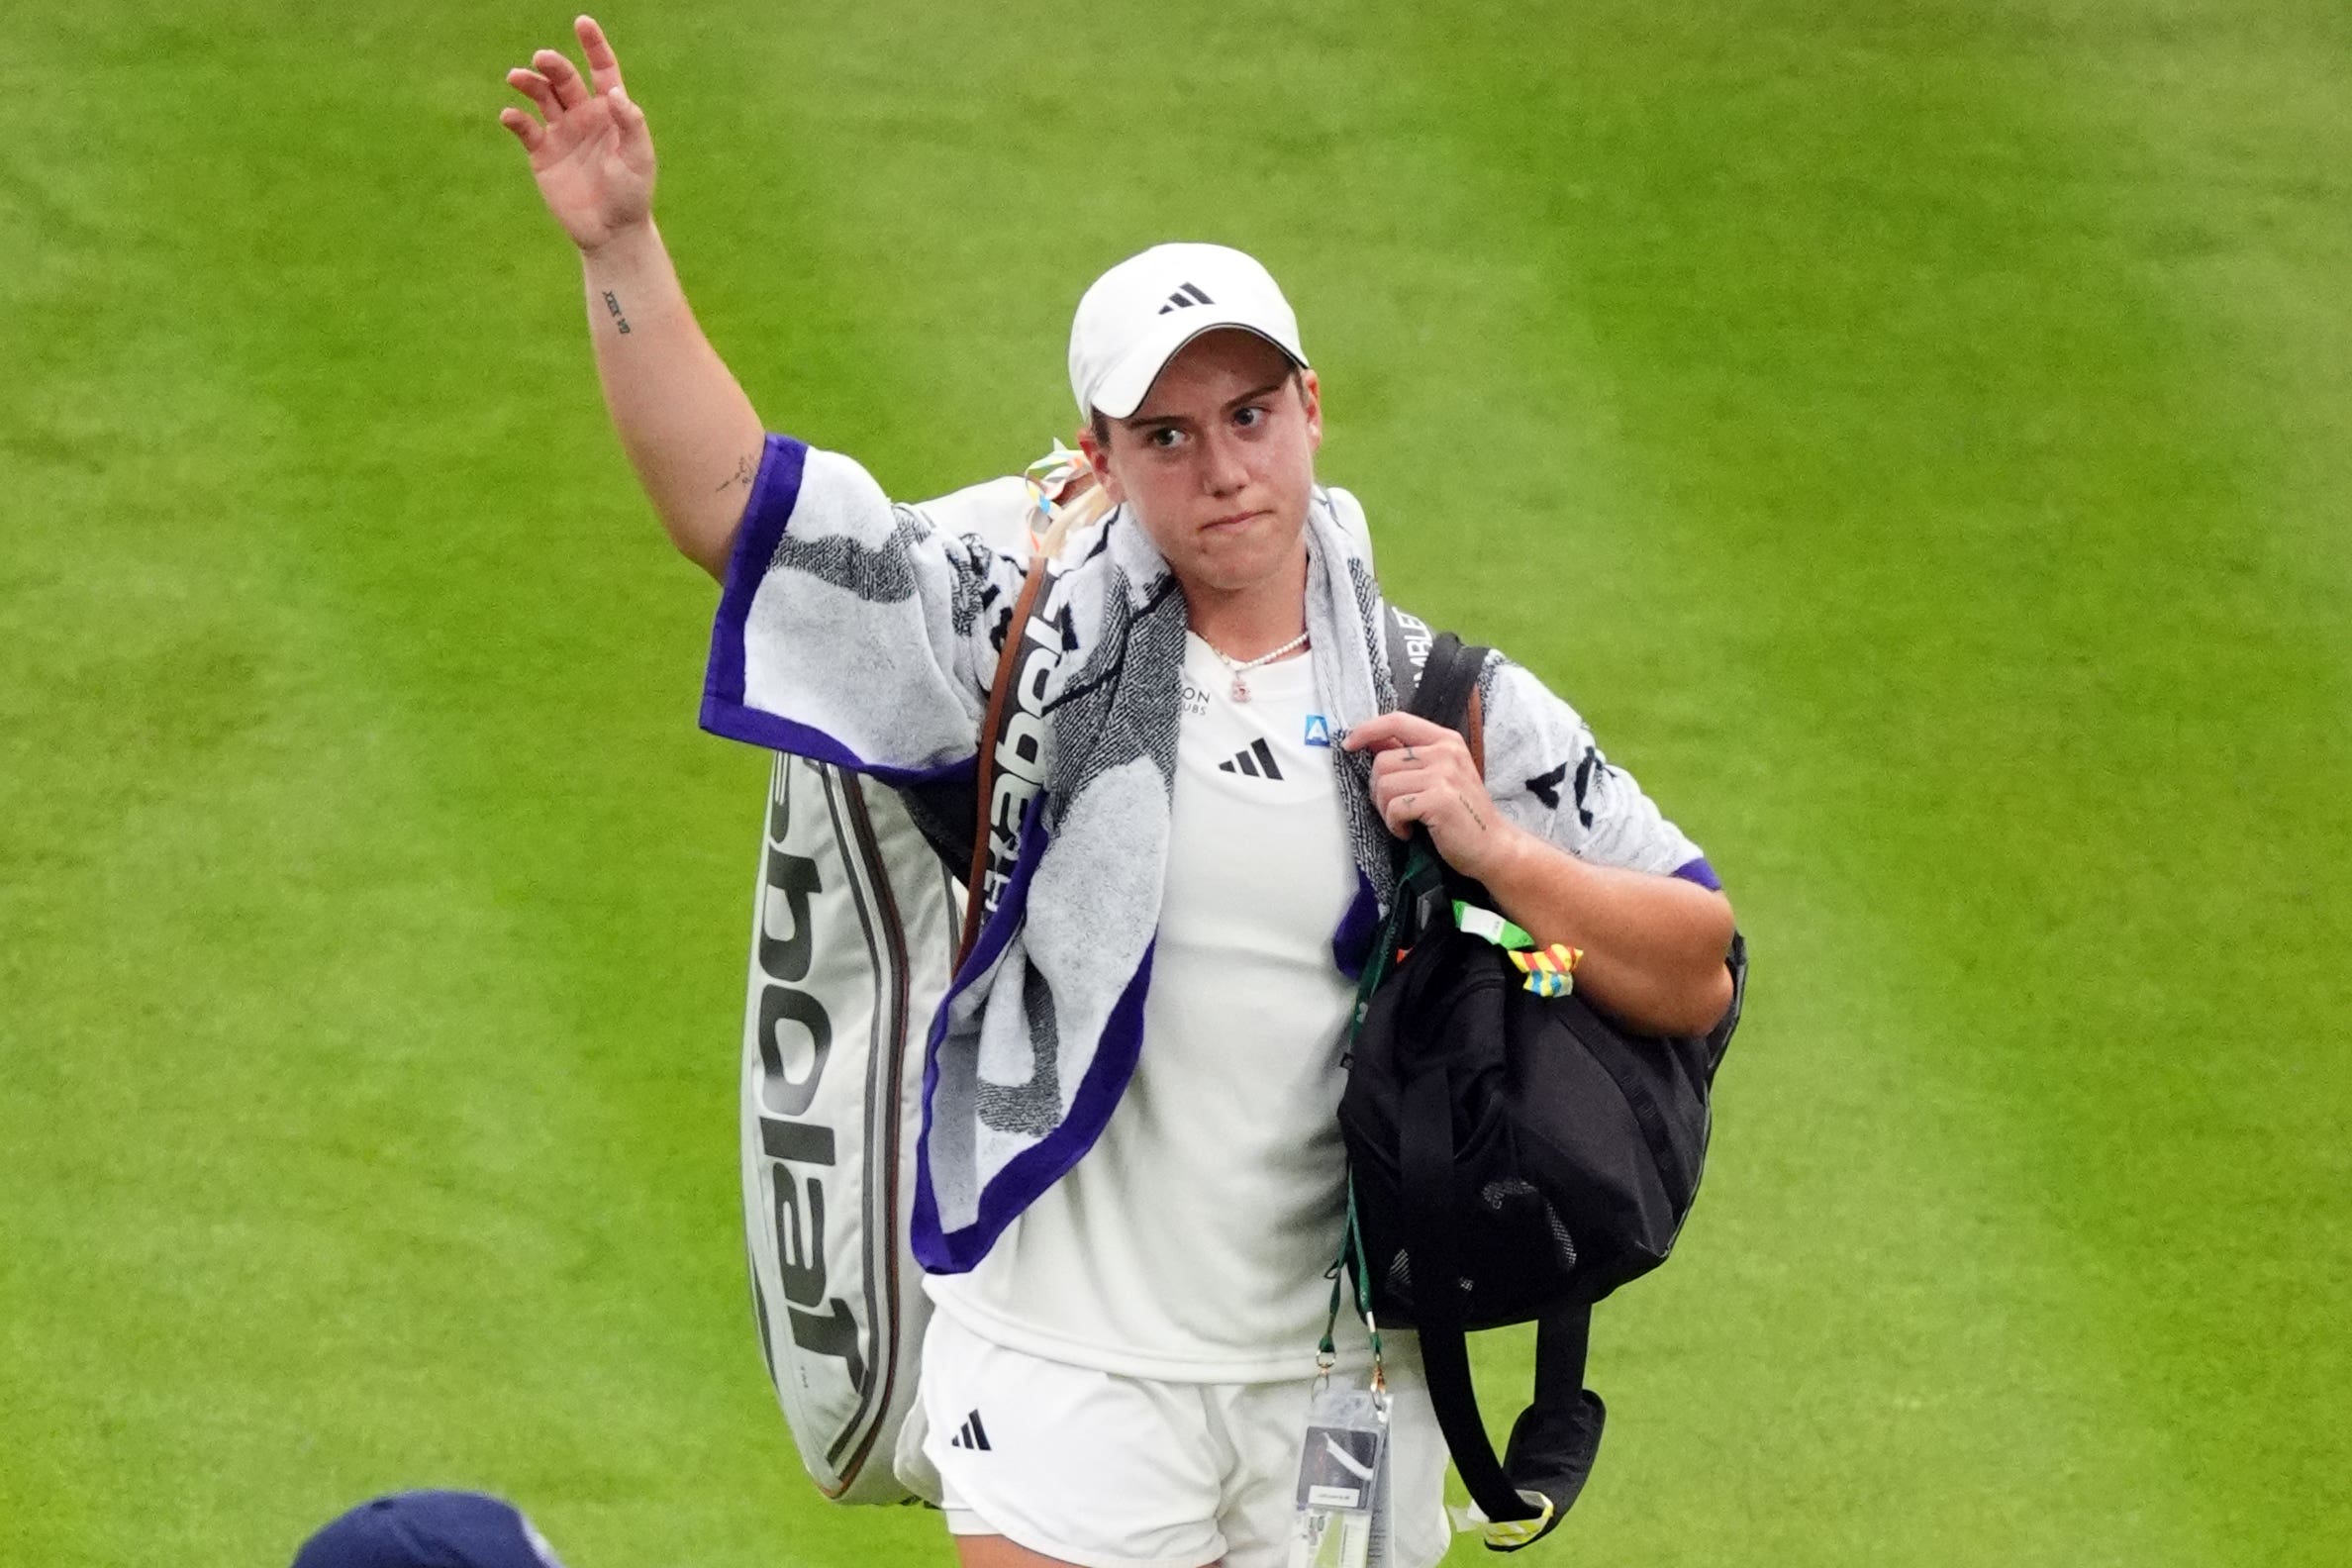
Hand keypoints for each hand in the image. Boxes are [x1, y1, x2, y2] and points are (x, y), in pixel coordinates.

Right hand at [499, 16, 654, 252]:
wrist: (611, 232)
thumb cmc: (632, 194)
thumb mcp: (639, 158)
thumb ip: (631, 124)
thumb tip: (616, 92)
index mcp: (611, 112)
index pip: (603, 70)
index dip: (594, 45)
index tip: (582, 22)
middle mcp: (584, 116)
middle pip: (566, 79)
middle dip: (554, 65)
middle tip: (542, 59)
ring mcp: (561, 133)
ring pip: (541, 97)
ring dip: (529, 83)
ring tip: (517, 77)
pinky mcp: (542, 154)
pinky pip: (525, 129)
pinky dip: (516, 119)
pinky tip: (511, 115)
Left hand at [1343, 712, 1525, 882]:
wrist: (1492, 846)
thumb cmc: (1460, 814)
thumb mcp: (1440, 775)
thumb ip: (1409, 756)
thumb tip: (1370, 740)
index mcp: (1445, 740)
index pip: (1397, 720)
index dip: (1367, 730)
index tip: (1349, 745)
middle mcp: (1446, 752)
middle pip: (1382, 760)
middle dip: (1378, 790)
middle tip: (1395, 808)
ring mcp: (1445, 775)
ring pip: (1385, 785)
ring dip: (1386, 810)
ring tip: (1405, 821)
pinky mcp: (1440, 800)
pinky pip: (1395, 808)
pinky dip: (1395, 825)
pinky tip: (1409, 831)